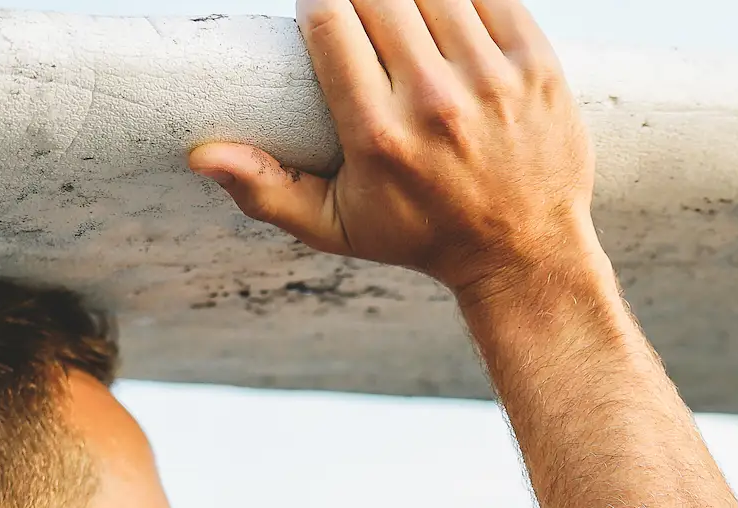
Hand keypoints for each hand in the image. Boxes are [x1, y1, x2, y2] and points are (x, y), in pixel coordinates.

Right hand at [189, 0, 600, 301]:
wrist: (526, 253)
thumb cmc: (422, 236)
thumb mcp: (337, 228)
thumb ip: (266, 189)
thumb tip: (201, 154)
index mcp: (379, 133)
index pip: (328, 19)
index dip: (318, 3)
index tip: (323, 16)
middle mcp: (436, 102)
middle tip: (362, 18)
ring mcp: (492, 80)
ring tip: (403, 21)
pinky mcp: (536, 65)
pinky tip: (445, 16)